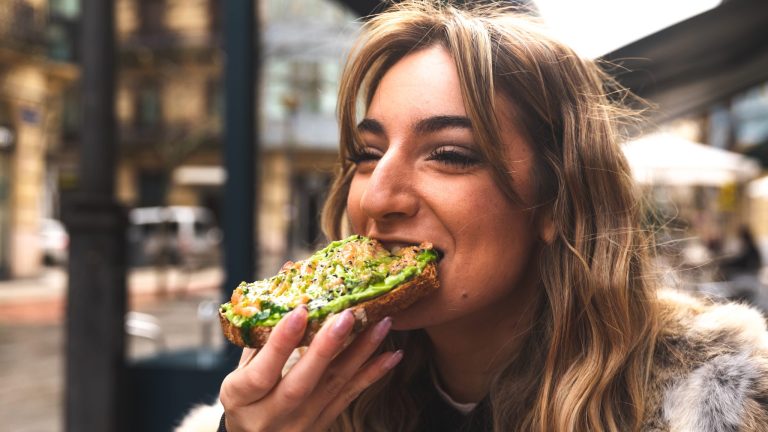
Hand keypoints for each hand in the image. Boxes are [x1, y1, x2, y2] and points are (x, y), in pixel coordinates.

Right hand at [219, 306, 402, 431]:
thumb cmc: (245, 395)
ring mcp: (300, 424)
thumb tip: (288, 273)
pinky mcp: (322, 425)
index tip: (300, 310)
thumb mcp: (241, 368)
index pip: (262, 373)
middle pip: (301, 384)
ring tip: (381, 324)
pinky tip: (392, 355)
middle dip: (326, 348)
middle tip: (348, 315)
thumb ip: (262, 331)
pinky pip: (350, 397)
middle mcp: (271, 416)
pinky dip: (372, 375)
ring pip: (333, 388)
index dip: (280, 342)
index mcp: (241, 398)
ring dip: (360, 354)